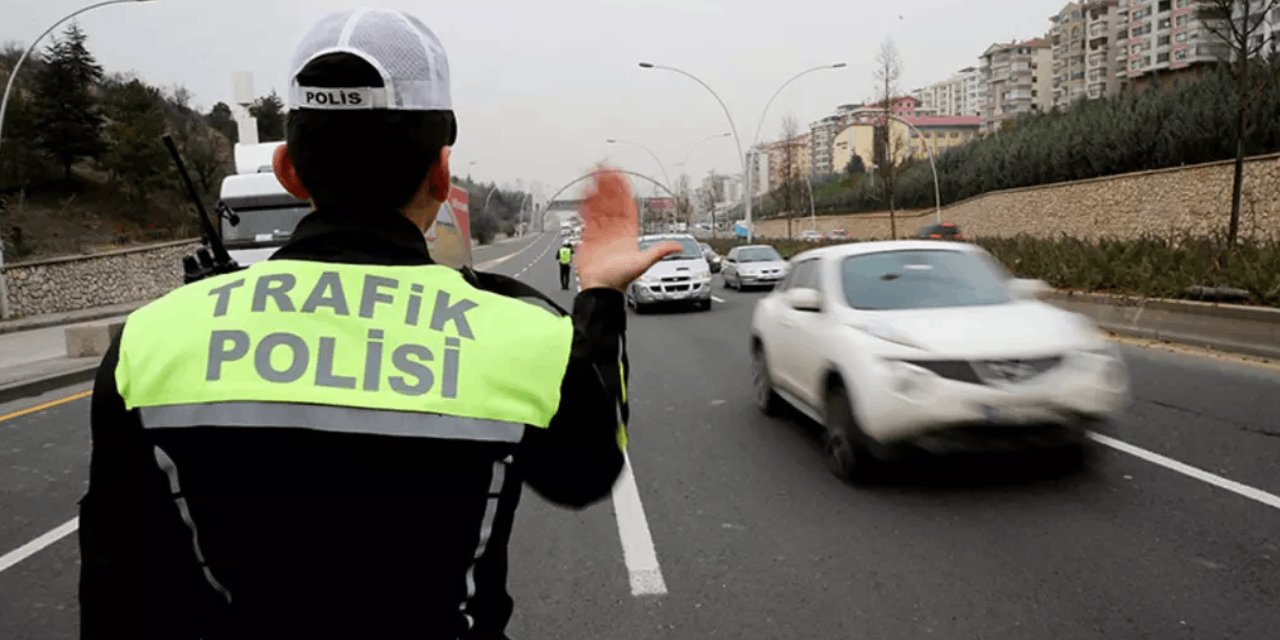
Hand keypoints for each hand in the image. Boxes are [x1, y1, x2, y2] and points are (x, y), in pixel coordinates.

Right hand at [575, 168, 680, 290]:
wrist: (600, 289)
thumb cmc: (620, 279)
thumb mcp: (642, 263)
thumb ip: (659, 251)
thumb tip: (678, 247)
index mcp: (629, 232)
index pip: (627, 205)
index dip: (623, 190)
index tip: (620, 176)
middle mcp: (615, 229)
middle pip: (612, 201)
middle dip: (609, 185)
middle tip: (605, 168)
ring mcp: (602, 231)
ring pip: (600, 206)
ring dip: (597, 191)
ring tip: (593, 175)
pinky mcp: (589, 236)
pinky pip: (587, 216)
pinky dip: (586, 204)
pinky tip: (585, 192)